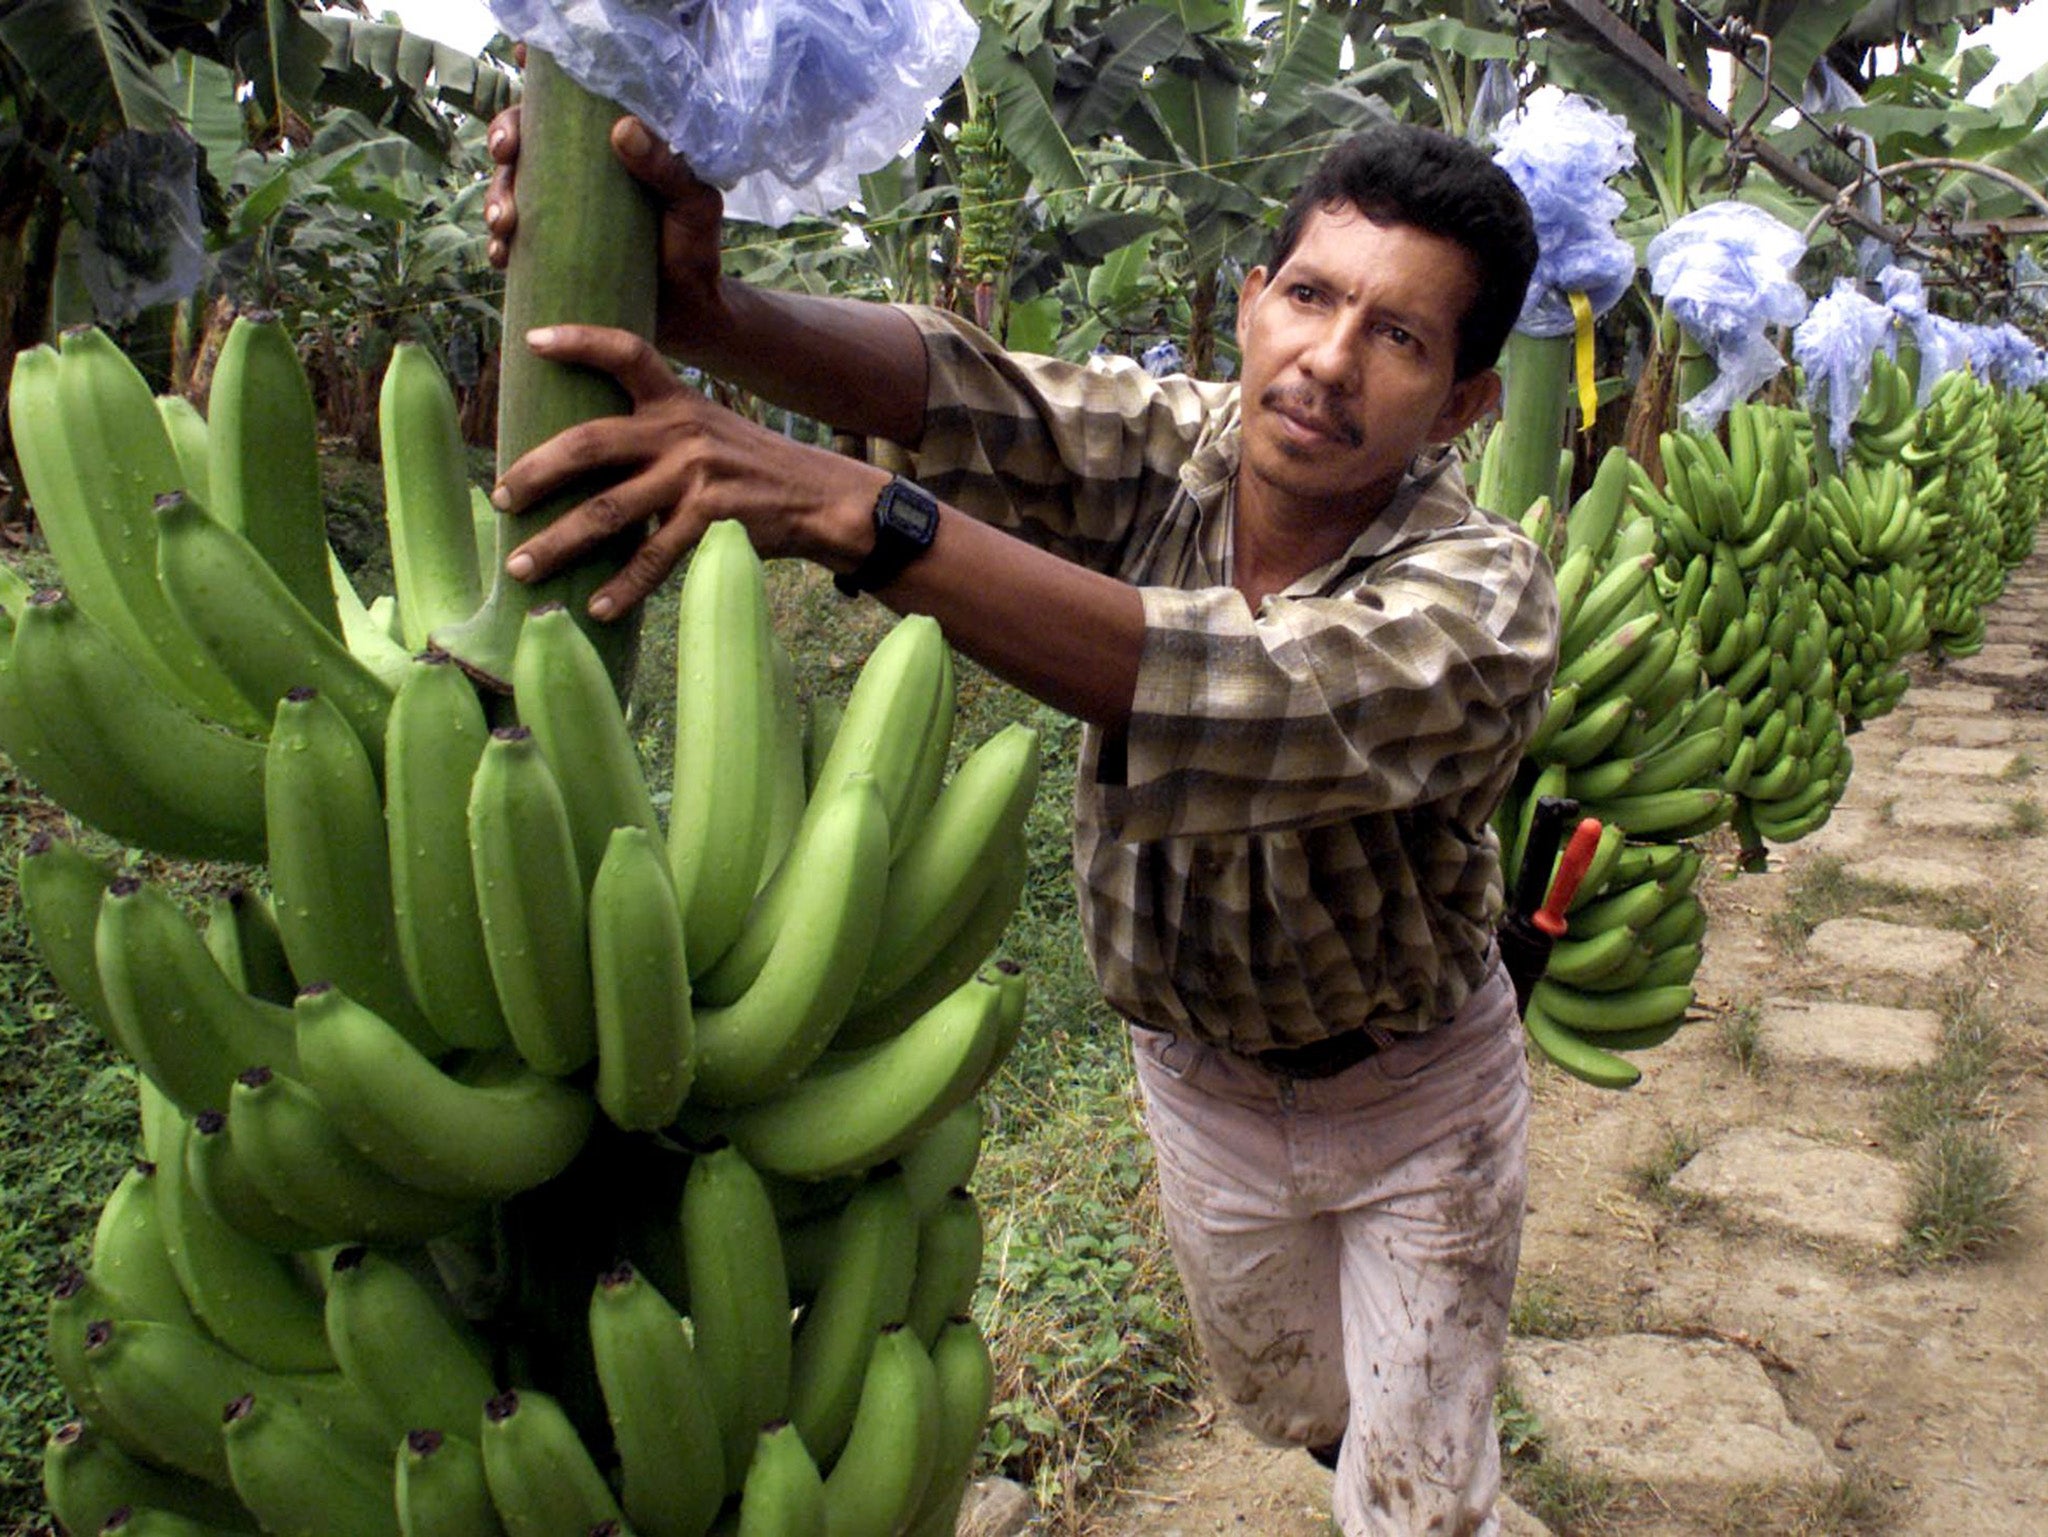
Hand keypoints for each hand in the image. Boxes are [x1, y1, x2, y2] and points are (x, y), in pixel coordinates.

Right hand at [485, 102, 730, 356]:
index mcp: (607, 148)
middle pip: (523, 140)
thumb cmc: (694, 248)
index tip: (518, 82)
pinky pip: (513, 244)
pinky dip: (500, 247)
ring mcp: (559, 212)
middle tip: (505, 154)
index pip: (564, 107)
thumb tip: (622, 129)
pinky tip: (502, 256)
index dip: (533, 88)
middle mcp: (576, 173)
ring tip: (504, 223)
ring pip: (508, 189)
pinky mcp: (551, 253)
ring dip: (495, 198)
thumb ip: (667, 168)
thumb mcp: (692, 203)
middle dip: (503, 138)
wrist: (689, 311)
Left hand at [489, 325, 886, 618]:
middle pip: (591, 443)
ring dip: (559, 543)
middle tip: (499, 498)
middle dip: (535, 472)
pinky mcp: (713, 520)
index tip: (532, 341)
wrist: (821, 500)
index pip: (626, 352)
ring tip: (522, 568)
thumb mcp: (709, 430)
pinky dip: (623, 587)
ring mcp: (696, 475)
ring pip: (609, 511)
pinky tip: (597, 608)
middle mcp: (681, 431)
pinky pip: (655, 557)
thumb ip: (656, 433)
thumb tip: (582, 460)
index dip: (579, 340)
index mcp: (676, 401)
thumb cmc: (752, 471)